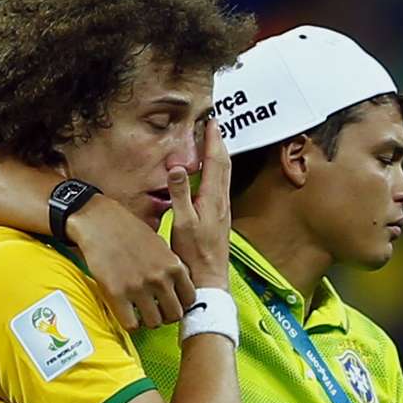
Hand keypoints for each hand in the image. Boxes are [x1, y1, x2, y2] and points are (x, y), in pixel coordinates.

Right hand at [68, 195, 195, 330]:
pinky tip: (126, 312)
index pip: (190, 299)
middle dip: (165, 315)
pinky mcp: (117, 294)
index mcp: (174, 265)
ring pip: (154, 323)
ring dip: (147, 320)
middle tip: (154, 309)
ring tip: (139, 310)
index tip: (169, 302)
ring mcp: (139, 287)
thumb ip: (173, 265)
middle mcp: (160, 278)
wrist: (99, 222)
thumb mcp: (161, 243)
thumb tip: (182, 284)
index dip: (179, 303)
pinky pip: (131, 325)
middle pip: (174, 315)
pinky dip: (130, 323)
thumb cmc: (129, 232)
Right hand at [168, 119, 230, 289]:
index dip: (213, 140)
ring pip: (224, 176)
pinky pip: (220, 187)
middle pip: (224, 165)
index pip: (215, 162)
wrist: (209, 279)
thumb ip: (179, 194)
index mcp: (212, 200)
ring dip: (220, 157)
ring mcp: (222, 211)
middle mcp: (221, 202)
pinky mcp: (220, 219)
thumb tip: (178, 167)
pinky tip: (211, 176)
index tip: (212, 122)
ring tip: (214, 144)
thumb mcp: (181, 223)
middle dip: (219, 143)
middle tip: (215, 126)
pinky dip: (217, 173)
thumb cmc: (194, 255)